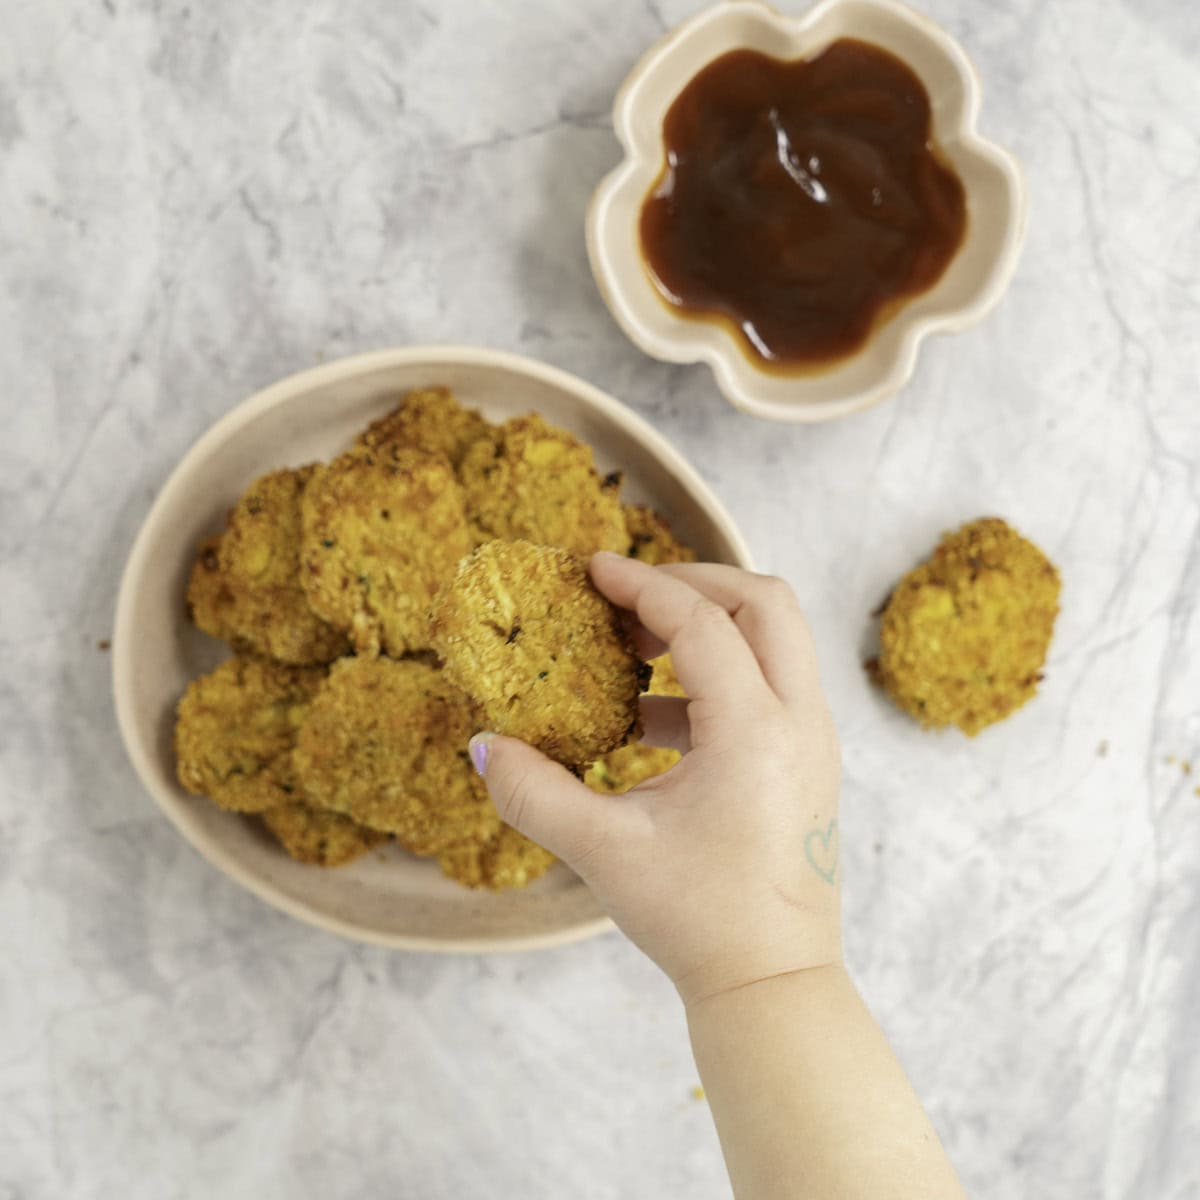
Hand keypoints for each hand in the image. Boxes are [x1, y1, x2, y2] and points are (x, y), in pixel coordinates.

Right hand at [469, 552, 841, 1005]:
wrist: (772, 982)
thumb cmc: (698, 920)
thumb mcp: (604, 852)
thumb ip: (533, 793)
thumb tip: (481, 746)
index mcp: (755, 732)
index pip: (702, 622)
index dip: (642, 585)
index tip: (593, 569)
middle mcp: (799, 722)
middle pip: (764, 602)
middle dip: (694, 582)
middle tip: (627, 596)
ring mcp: (813, 741)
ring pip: (776, 639)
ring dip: (709, 625)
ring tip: (634, 649)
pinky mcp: (808, 761)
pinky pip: (770, 685)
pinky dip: (717, 675)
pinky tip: (650, 719)